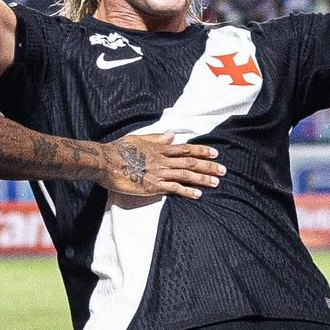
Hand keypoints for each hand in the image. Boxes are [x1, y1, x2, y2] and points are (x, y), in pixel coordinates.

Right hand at [100, 132, 221, 203]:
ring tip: (216, 182)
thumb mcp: (138, 138)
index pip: (186, 148)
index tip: (215, 153)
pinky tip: (198, 195)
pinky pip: (174, 189)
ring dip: (202, 178)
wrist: (105, 162)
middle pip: (190, 162)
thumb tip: (171, 134)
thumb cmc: (119, 150)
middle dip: (208, 166)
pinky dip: (187, 191)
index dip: (202, 150)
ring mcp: (158, 173)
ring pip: (186, 175)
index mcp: (159, 148)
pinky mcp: (152, 186)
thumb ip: (156, 138)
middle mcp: (162, 160)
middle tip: (223, 170)